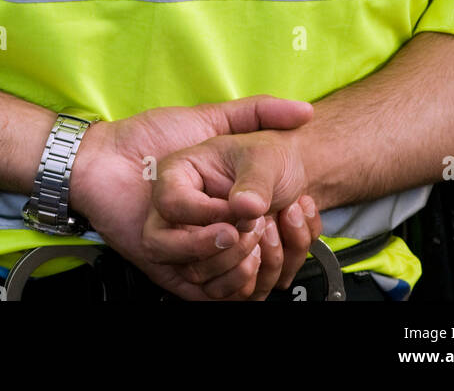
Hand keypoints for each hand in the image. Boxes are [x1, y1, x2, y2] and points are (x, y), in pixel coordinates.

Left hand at [70, 94, 313, 300]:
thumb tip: (304, 112)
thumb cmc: (152, 135)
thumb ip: (258, 112)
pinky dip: (223, 279)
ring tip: (245, 231)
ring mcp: (193, 253)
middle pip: (261, 258)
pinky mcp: (172, 272)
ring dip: (247, 259)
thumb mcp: (213, 118)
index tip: (283, 205)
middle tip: (268, 222)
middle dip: (271, 243)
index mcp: (224, 201)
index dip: (284, 220)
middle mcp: (212, 229)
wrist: (101, 159)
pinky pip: (207, 293)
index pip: (269, 224)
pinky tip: (224, 242)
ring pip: (238, 278)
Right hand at [145, 126, 320, 298]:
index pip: (170, 203)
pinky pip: (223, 294)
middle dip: (215, 250)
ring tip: (265, 232)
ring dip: (239, 266)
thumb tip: (246, 206)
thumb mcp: (264, 158)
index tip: (238, 214)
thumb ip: (255, 180)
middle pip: (163, 248)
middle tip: (250, 229)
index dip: (205, 214)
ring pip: (196, 278)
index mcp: (178, 175)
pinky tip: (272, 247)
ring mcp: (190, 245)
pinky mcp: (212, 271)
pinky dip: (255, 280)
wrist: (290, 179)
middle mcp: (176, 215)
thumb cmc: (268, 161)